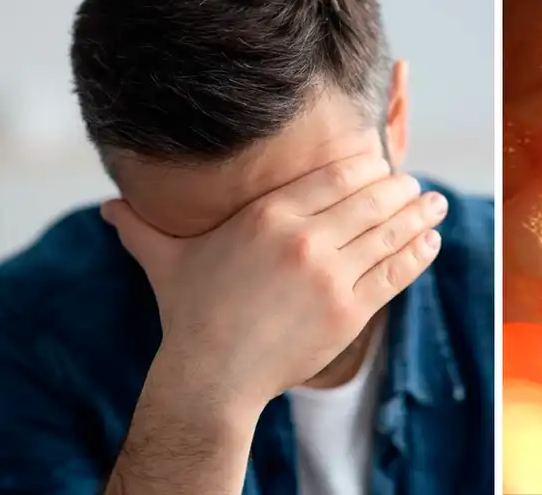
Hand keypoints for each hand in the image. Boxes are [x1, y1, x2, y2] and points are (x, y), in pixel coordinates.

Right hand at [101, 156, 447, 414]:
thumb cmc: (192, 314)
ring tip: (434, 203)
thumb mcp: (167, 260)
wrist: (210, 377)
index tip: (382, 164)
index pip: (337, 176)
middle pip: (371, 199)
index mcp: (269, 216)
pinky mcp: (350, 312)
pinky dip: (418, 254)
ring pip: (389, 233)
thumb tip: (107, 207)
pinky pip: (396, 274)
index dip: (368, 166)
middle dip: (400, 188)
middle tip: (415, 183)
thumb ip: (144, 227)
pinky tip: (430, 241)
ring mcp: (331, 276)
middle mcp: (305, 240)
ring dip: (419, 215)